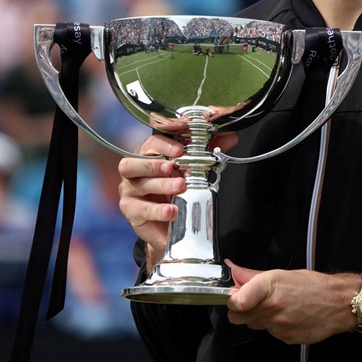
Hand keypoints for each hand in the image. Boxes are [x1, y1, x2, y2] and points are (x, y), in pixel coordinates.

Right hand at [117, 132, 237, 262]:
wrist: (169, 223)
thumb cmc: (175, 191)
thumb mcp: (191, 170)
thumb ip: (207, 152)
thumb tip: (231, 137)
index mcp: (147, 156)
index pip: (149, 144)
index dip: (163, 144)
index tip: (180, 149)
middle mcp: (133, 172)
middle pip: (133, 163)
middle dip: (153, 164)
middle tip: (172, 167)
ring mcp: (129, 192)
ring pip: (138, 185)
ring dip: (160, 185)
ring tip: (180, 187)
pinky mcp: (131, 212)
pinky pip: (141, 210)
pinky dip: (157, 210)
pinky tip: (172, 211)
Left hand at [225, 261, 355, 344]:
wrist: (338, 303)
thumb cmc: (313, 286)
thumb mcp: (281, 274)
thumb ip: (253, 275)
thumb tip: (232, 270)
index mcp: (271, 286)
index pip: (238, 301)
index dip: (231, 300)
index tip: (233, 296)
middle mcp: (273, 307)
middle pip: (238, 317)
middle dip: (241, 310)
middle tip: (253, 302)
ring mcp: (279, 325)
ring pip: (253, 325)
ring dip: (259, 318)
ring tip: (277, 307)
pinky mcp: (286, 338)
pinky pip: (270, 333)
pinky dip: (274, 326)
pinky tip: (287, 316)